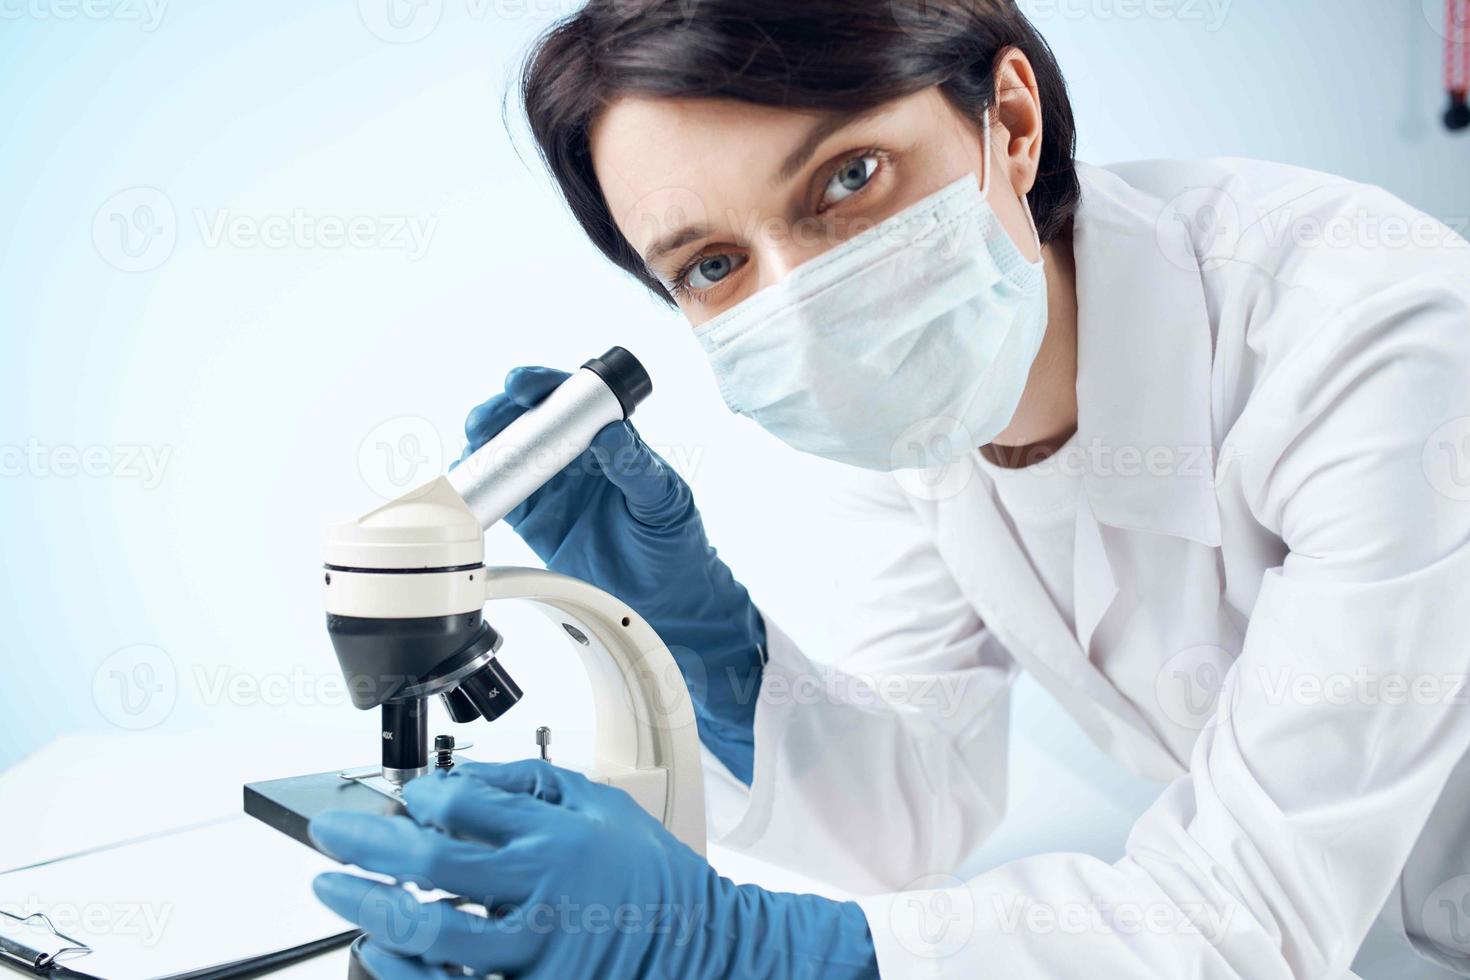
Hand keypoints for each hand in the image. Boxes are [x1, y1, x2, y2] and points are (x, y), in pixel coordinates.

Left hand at [310, 761, 876, 979]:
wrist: (702, 945)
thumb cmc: (651, 875)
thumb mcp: (604, 804)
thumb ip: (534, 784)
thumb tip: (466, 774)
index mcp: (557, 835)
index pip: (467, 803)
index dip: (420, 795)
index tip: (405, 796)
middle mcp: (542, 890)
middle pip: (432, 865)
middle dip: (367, 846)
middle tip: (332, 836)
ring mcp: (535, 950)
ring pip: (432, 935)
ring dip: (371, 909)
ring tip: (338, 891)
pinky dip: (408, 970)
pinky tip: (381, 948)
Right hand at [459, 368, 762, 781]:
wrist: (665, 595)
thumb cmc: (673, 539)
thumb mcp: (662, 499)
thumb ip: (636, 467)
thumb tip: (611, 433)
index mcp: (607, 438)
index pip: (571, 400)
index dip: (544, 386)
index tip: (524, 385)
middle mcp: (574, 456)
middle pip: (529, 419)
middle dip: (501, 410)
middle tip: (487, 418)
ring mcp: (550, 485)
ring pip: (507, 452)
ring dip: (484, 442)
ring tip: (474, 444)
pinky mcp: (533, 518)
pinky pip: (499, 495)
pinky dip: (478, 486)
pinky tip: (465, 480)